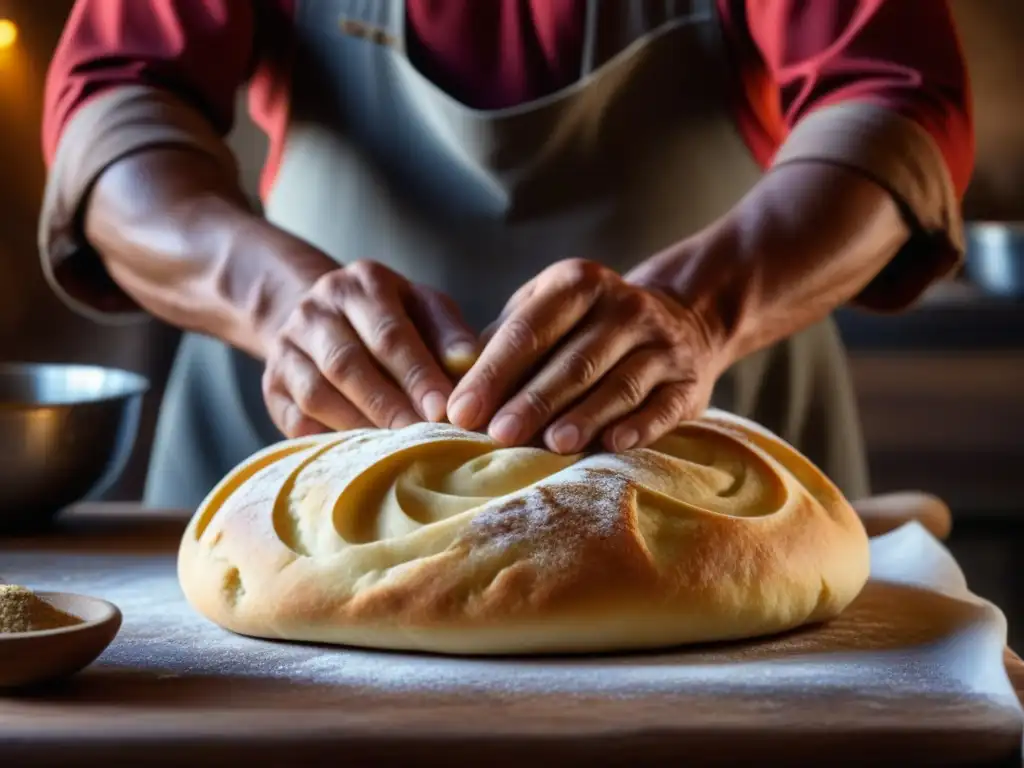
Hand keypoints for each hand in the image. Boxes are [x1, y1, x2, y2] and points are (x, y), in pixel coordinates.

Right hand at [262, 261, 477, 437]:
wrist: (325, 317)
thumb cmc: (393, 319)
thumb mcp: (425, 309)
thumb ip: (448, 334)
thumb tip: (468, 364)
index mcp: (361, 284)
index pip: (388, 333)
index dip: (416, 374)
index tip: (445, 410)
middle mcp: (316, 309)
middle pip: (347, 364)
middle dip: (389, 406)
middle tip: (424, 439)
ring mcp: (286, 346)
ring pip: (316, 393)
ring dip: (359, 426)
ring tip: (397, 454)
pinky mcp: (271, 384)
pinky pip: (294, 419)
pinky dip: (326, 441)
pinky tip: (359, 458)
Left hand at [446, 259, 725, 453]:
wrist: (681, 320)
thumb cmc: (584, 327)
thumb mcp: (543, 312)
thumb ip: (502, 343)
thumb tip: (451, 387)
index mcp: (578, 283)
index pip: (529, 330)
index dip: (493, 373)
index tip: (460, 412)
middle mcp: (624, 307)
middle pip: (573, 361)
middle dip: (533, 400)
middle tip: (498, 435)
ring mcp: (662, 344)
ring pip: (619, 384)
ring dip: (584, 415)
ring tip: (551, 446)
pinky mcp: (688, 382)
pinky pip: (662, 406)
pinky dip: (638, 426)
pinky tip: (612, 444)